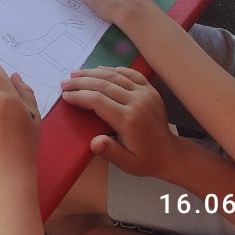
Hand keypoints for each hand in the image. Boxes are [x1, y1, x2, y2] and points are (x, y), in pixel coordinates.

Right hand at [60, 66, 183, 178]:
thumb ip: (110, 152)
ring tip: (76, 74)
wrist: (170, 153)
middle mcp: (137, 102)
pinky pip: (130, 73)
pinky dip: (113, 70)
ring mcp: (145, 93)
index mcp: (129, 120)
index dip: (79, 96)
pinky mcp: (150, 89)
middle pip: (103, 85)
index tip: (65, 96)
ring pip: (115, 76)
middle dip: (81, 82)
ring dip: (93, 73)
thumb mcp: (127, 164)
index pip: (98, 101)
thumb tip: (94, 142)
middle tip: (64, 83)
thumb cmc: (145, 160)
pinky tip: (100, 69)